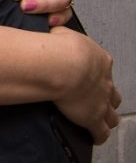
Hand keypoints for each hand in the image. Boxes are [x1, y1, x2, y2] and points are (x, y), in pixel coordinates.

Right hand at [49, 26, 120, 143]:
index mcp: (100, 61)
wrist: (61, 64)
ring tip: (99, 119)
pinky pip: (101, 132)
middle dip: (107, 98)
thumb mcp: (62, 33)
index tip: (87, 74)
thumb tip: (56, 30)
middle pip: (113, 95)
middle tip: (96, 99)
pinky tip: (95, 137)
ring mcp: (101, 101)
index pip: (103, 68)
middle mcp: (105, 82)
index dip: (97, 74)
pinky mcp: (93, 118)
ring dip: (107, 117)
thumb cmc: (61, 48)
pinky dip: (98, 135)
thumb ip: (63, 34)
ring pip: (112, 115)